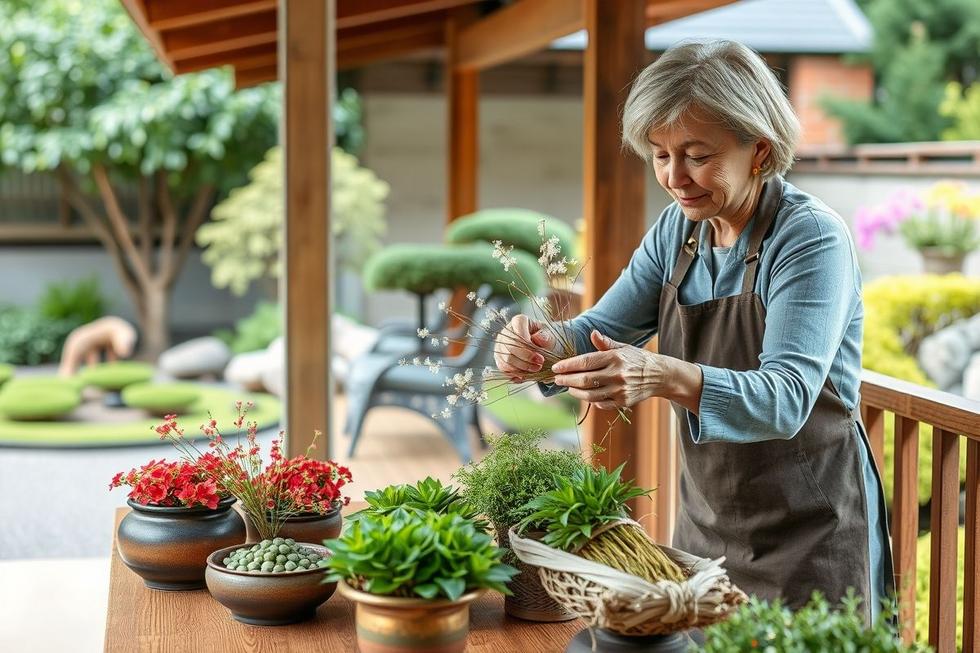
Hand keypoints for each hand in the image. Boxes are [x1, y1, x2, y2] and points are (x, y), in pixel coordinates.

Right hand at [494, 314, 557, 381]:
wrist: (541, 347)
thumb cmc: (545, 338)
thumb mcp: (550, 335)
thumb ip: (546, 337)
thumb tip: (537, 339)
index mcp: (518, 321)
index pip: (517, 329)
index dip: (527, 344)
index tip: (540, 356)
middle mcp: (506, 332)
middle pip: (510, 347)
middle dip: (526, 359)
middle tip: (540, 364)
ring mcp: (500, 346)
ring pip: (506, 360)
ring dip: (522, 368)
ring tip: (535, 369)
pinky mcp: (499, 359)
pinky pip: (504, 369)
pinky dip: (515, 374)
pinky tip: (526, 375)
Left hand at [552, 330, 668, 409]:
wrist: (659, 375)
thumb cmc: (637, 359)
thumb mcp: (623, 347)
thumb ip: (605, 343)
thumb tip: (592, 332)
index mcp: (614, 358)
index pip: (585, 362)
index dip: (568, 366)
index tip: (556, 368)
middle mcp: (617, 374)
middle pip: (584, 380)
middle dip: (567, 380)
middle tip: (557, 379)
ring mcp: (620, 390)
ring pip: (590, 394)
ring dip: (575, 392)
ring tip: (568, 387)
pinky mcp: (623, 402)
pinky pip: (600, 404)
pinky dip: (590, 400)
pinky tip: (584, 394)